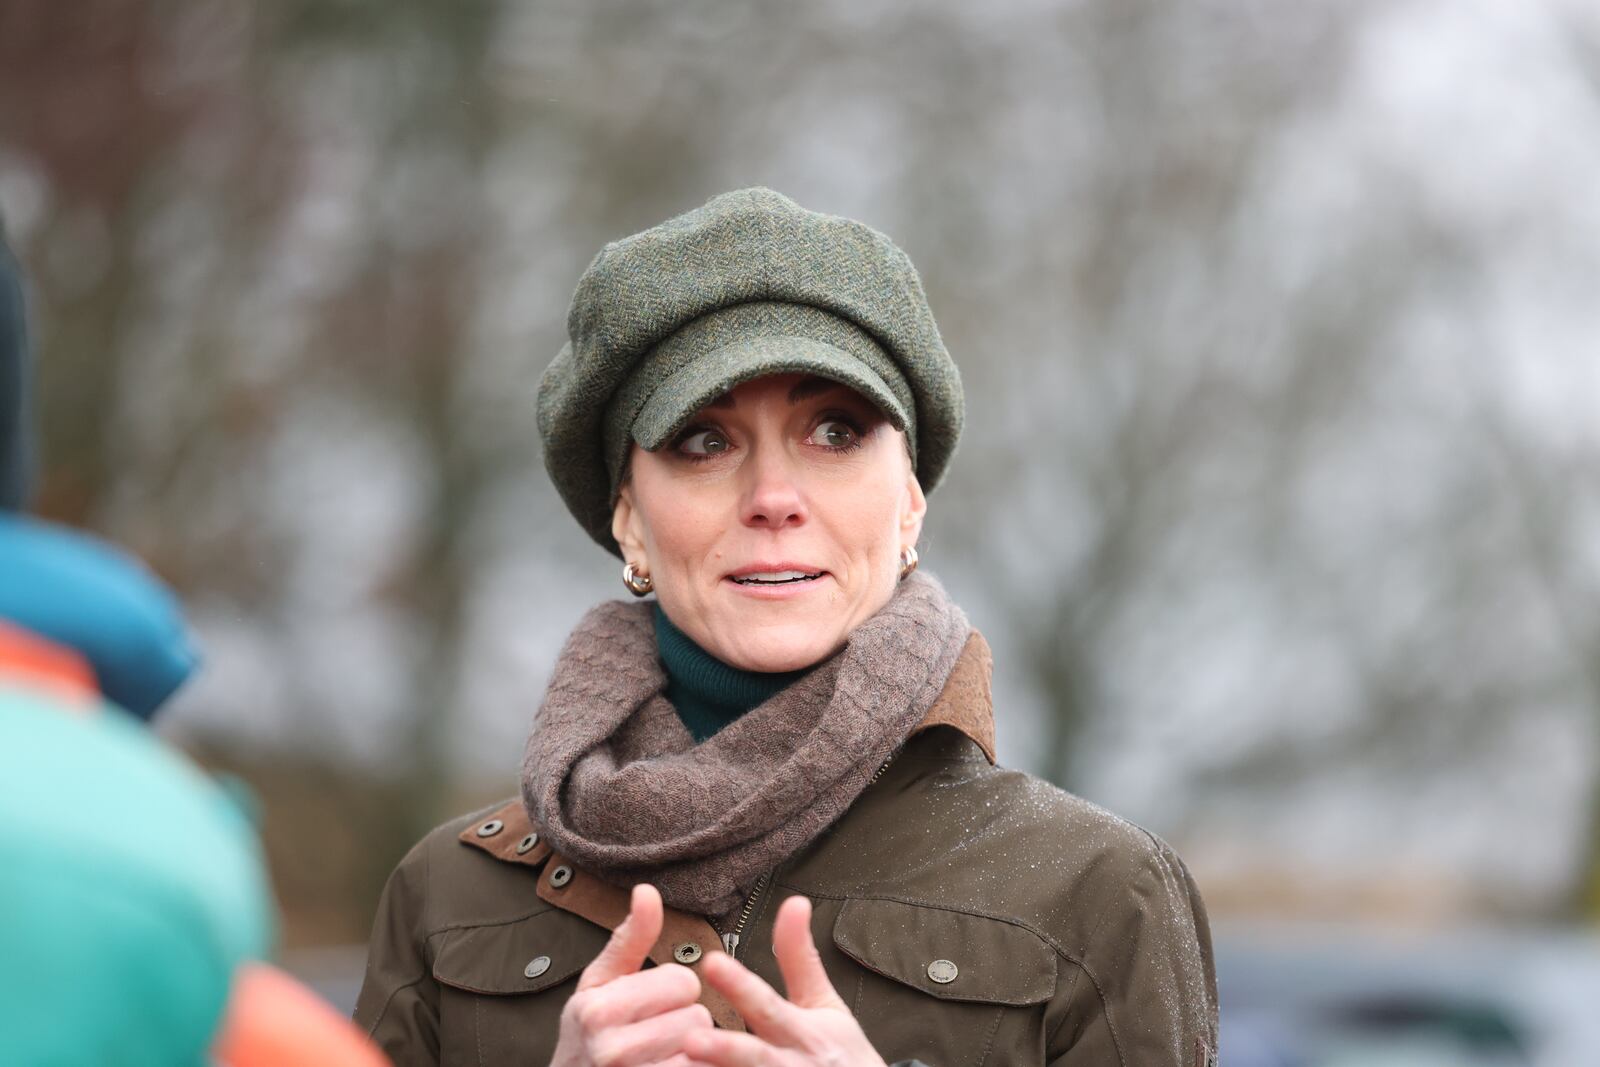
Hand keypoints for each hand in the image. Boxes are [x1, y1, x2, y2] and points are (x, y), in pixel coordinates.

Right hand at [550, 883, 714, 1066]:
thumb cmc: (588, 1034)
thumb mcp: (599, 983)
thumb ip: (629, 938)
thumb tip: (647, 890)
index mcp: (597, 1009)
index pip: (683, 980)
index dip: (673, 990)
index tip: (650, 1003)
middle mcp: (611, 1049)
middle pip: (698, 1015)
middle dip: (684, 1021)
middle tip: (656, 1033)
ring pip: (704, 1047)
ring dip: (694, 1050)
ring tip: (662, 1053)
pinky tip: (670, 1064)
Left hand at [680, 895, 886, 1066]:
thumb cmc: (838, 1054)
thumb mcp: (825, 1004)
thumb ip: (799, 958)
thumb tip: (793, 902)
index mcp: (802, 1033)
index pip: (768, 1006)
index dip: (740, 986)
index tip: (712, 962)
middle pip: (755, 1059)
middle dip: (725, 1049)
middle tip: (692, 1038)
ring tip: (683, 1064)